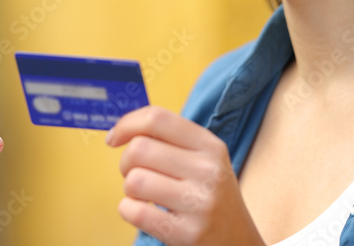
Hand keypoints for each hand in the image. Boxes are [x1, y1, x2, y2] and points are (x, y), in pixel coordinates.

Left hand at [106, 106, 264, 245]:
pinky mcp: (188, 233)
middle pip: (139, 149)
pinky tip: (144, 213)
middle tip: (136, 174)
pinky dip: (128, 211)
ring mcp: (200, 203)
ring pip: (134, 180)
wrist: (239, 242)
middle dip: (126, 162)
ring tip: (145, 196)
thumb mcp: (203, 160)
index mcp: (210, 145)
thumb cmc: (209, 196)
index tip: (114, 138)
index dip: (127, 124)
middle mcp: (208, 171)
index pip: (157, 119)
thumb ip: (169, 140)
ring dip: (129, 189)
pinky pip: (135, 212)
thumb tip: (118, 131)